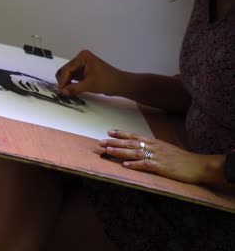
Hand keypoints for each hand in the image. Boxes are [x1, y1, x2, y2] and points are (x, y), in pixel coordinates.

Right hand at [55, 50, 122, 96]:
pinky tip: (70, 91)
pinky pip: (72, 78)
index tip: (61, 90)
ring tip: (66, 92)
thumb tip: (63, 91)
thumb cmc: (109, 80)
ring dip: (66, 83)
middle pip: (65, 70)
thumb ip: (74, 88)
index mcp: (83, 57)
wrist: (120, 84)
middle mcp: (81, 59)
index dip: (63, 80)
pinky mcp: (83, 73)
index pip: (67, 69)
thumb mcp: (89, 85)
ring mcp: (82, 66)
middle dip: (63, 81)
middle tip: (62, 92)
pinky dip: (70, 84)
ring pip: (67, 75)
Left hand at [98, 130, 224, 184]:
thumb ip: (152, 148)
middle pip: (131, 143)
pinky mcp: (161, 167)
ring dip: (120, 152)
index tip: (108, 131)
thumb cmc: (181, 158)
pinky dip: (135, 165)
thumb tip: (140, 147)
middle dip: (114, 142)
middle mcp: (154, 147)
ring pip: (135, 152)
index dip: (121, 133)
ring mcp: (157, 156)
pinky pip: (146, 165)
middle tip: (100, 142)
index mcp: (154, 142)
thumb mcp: (165, 149)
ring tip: (108, 151)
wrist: (198, 165)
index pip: (134, 136)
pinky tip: (125, 165)